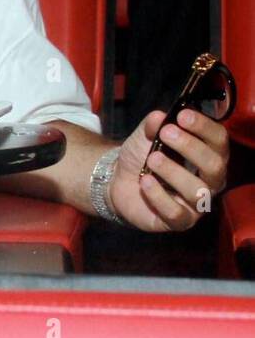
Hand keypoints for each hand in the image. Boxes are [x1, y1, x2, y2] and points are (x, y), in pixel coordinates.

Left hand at [109, 108, 228, 230]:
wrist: (118, 181)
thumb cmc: (142, 156)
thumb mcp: (144, 136)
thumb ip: (152, 125)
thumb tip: (159, 117)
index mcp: (208, 155)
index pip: (219, 140)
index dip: (204, 127)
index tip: (183, 116)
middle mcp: (210, 181)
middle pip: (214, 166)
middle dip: (190, 147)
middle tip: (166, 133)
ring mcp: (196, 203)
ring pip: (197, 191)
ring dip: (173, 171)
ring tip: (151, 159)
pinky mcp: (179, 221)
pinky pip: (176, 213)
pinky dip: (159, 196)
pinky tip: (145, 181)